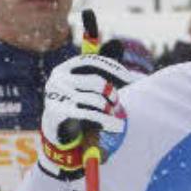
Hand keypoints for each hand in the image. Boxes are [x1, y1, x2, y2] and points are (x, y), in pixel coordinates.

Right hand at [39, 55, 133, 178]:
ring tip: (112, 116)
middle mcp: (58, 79)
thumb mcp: (83, 89)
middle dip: (113, 94)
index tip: (130, 79)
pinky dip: (108, 122)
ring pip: (97, 100)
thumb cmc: (76, 106)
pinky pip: (91, 115)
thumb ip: (99, 80)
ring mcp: (56, 95)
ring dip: (111, 110)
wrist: (55, 130)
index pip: (91, 61)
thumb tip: (135, 78)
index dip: (112, 68)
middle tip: (117, 104)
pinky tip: (117, 126)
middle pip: (97, 81)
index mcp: (64, 69)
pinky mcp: (59, 112)